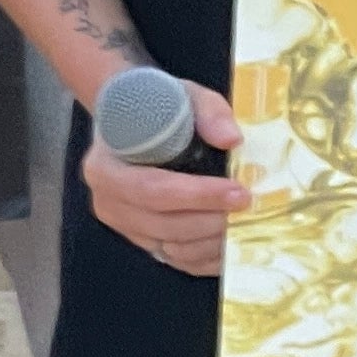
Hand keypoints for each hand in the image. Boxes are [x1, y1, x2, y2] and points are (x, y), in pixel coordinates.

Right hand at [82, 77, 247, 277]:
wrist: (136, 122)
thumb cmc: (159, 108)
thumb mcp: (184, 96)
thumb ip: (208, 112)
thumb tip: (232, 140)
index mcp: (106, 166)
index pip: (151, 190)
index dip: (197, 196)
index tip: (238, 192)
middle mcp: (108, 202)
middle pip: (162, 224)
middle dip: (211, 221)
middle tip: (251, 208)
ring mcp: (124, 226)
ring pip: (170, 247)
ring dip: (211, 242)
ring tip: (246, 224)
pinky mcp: (141, 240)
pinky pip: (174, 260)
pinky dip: (204, 259)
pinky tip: (231, 244)